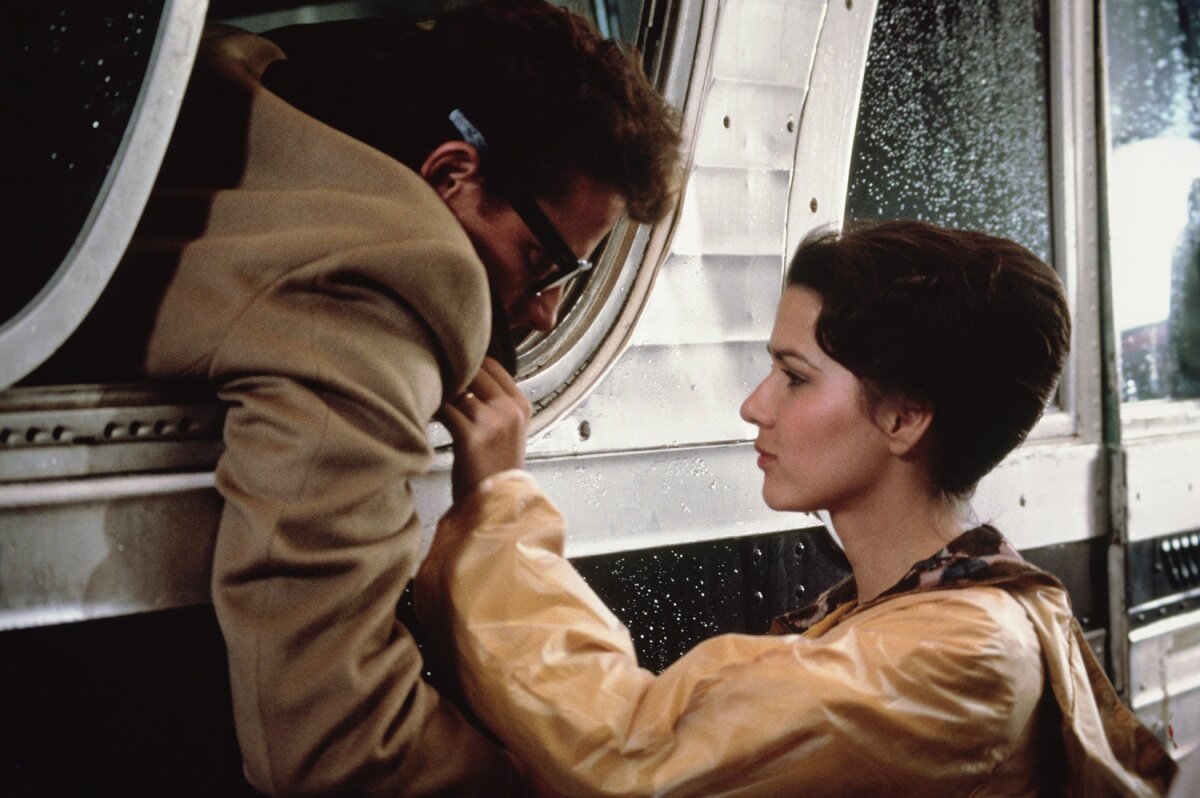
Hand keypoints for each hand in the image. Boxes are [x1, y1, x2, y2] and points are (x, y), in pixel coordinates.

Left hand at [438, 357, 531, 501]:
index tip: (451, 370)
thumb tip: (460, 374)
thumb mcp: (507, 428)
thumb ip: (493, 401)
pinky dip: (433, 409)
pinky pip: (445, 409)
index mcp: (521, 403)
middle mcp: (510, 409)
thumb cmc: (496, 467)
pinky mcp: (472, 437)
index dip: (468, 363)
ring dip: (439, 392)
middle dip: (451, 375)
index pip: (492, 364)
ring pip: (456, 390)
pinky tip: (425, 413)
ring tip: (426, 398)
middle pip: (473, 371)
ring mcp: (493, 422)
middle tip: (432, 380)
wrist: (497, 504)